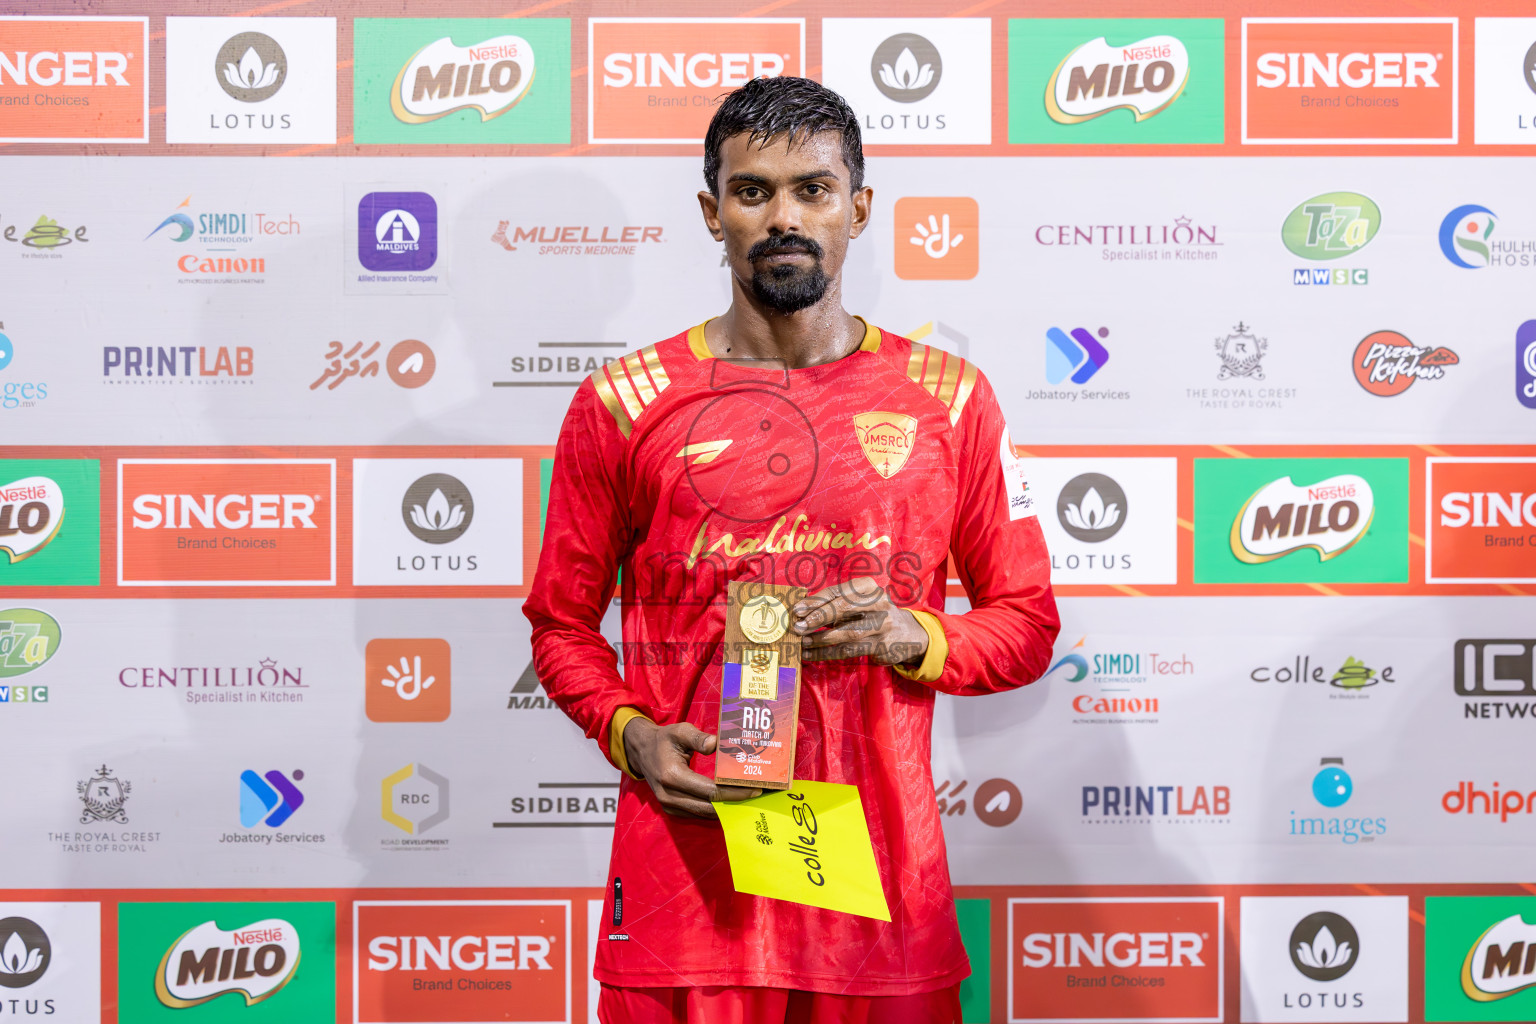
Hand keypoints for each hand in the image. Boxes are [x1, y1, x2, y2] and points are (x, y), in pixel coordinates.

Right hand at [621, 718, 758, 817]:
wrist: (642, 751)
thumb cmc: (664, 740)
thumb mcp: (680, 731)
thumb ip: (698, 737)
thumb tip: (716, 744)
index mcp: (672, 776)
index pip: (710, 791)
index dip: (733, 792)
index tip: (754, 789)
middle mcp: (669, 795)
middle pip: (710, 806)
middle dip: (736, 802)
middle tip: (759, 795)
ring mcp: (669, 805)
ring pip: (705, 813)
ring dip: (728, 808)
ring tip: (750, 799)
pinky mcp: (672, 809)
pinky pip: (698, 813)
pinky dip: (716, 809)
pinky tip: (732, 801)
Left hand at [791, 576, 928, 665]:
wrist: (908, 633)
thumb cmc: (872, 614)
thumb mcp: (858, 602)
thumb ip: (834, 603)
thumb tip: (802, 612)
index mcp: (868, 587)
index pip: (838, 592)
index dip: (816, 601)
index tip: (797, 609)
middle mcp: (878, 602)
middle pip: (844, 608)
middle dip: (819, 617)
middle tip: (799, 626)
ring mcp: (882, 625)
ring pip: (847, 632)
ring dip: (821, 638)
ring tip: (803, 642)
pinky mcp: (881, 646)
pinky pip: (849, 650)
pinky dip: (827, 653)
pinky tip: (811, 655)